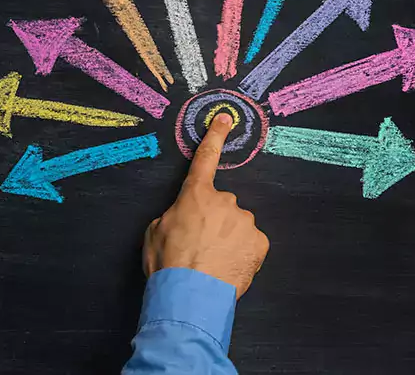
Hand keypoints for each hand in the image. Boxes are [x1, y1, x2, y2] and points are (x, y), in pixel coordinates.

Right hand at [143, 113, 268, 298]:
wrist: (190, 296)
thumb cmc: (168, 264)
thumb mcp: (155, 232)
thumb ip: (174, 214)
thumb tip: (184, 218)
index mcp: (195, 195)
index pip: (205, 158)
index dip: (215, 135)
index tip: (225, 118)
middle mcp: (224, 201)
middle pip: (221, 206)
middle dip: (213, 221)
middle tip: (199, 246)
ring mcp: (244, 221)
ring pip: (237, 225)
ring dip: (228, 239)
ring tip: (212, 261)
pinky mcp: (259, 241)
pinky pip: (250, 242)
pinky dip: (241, 253)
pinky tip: (227, 266)